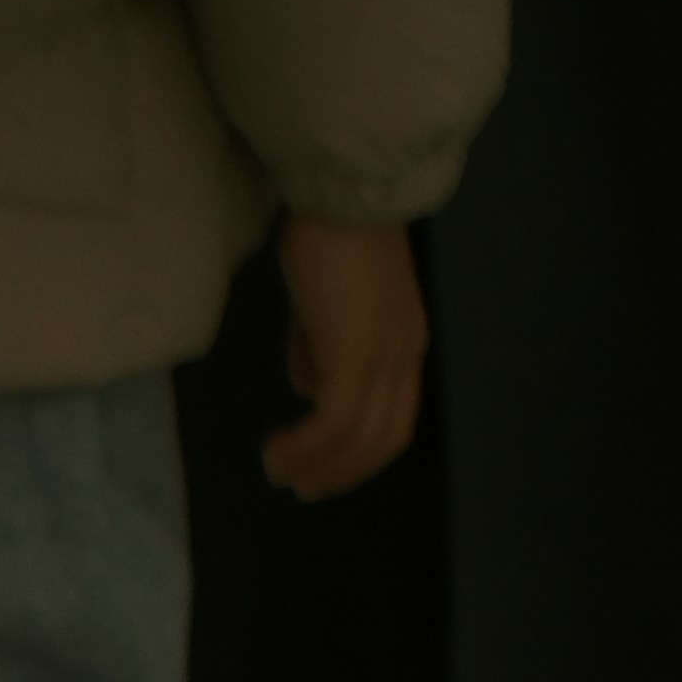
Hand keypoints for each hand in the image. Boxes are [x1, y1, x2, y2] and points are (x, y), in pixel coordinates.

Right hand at [257, 213, 426, 501]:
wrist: (341, 194)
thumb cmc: (328, 234)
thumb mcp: (326, 300)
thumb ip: (321, 343)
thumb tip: (308, 385)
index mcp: (405, 344)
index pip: (393, 419)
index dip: (358, 454)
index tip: (317, 469)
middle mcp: (404, 358)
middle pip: (383, 442)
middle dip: (340, 473)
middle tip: (297, 486)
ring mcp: (384, 359)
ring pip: (358, 440)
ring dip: (316, 465)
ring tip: (277, 469)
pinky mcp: (355, 357)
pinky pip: (332, 423)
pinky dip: (306, 447)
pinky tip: (276, 447)